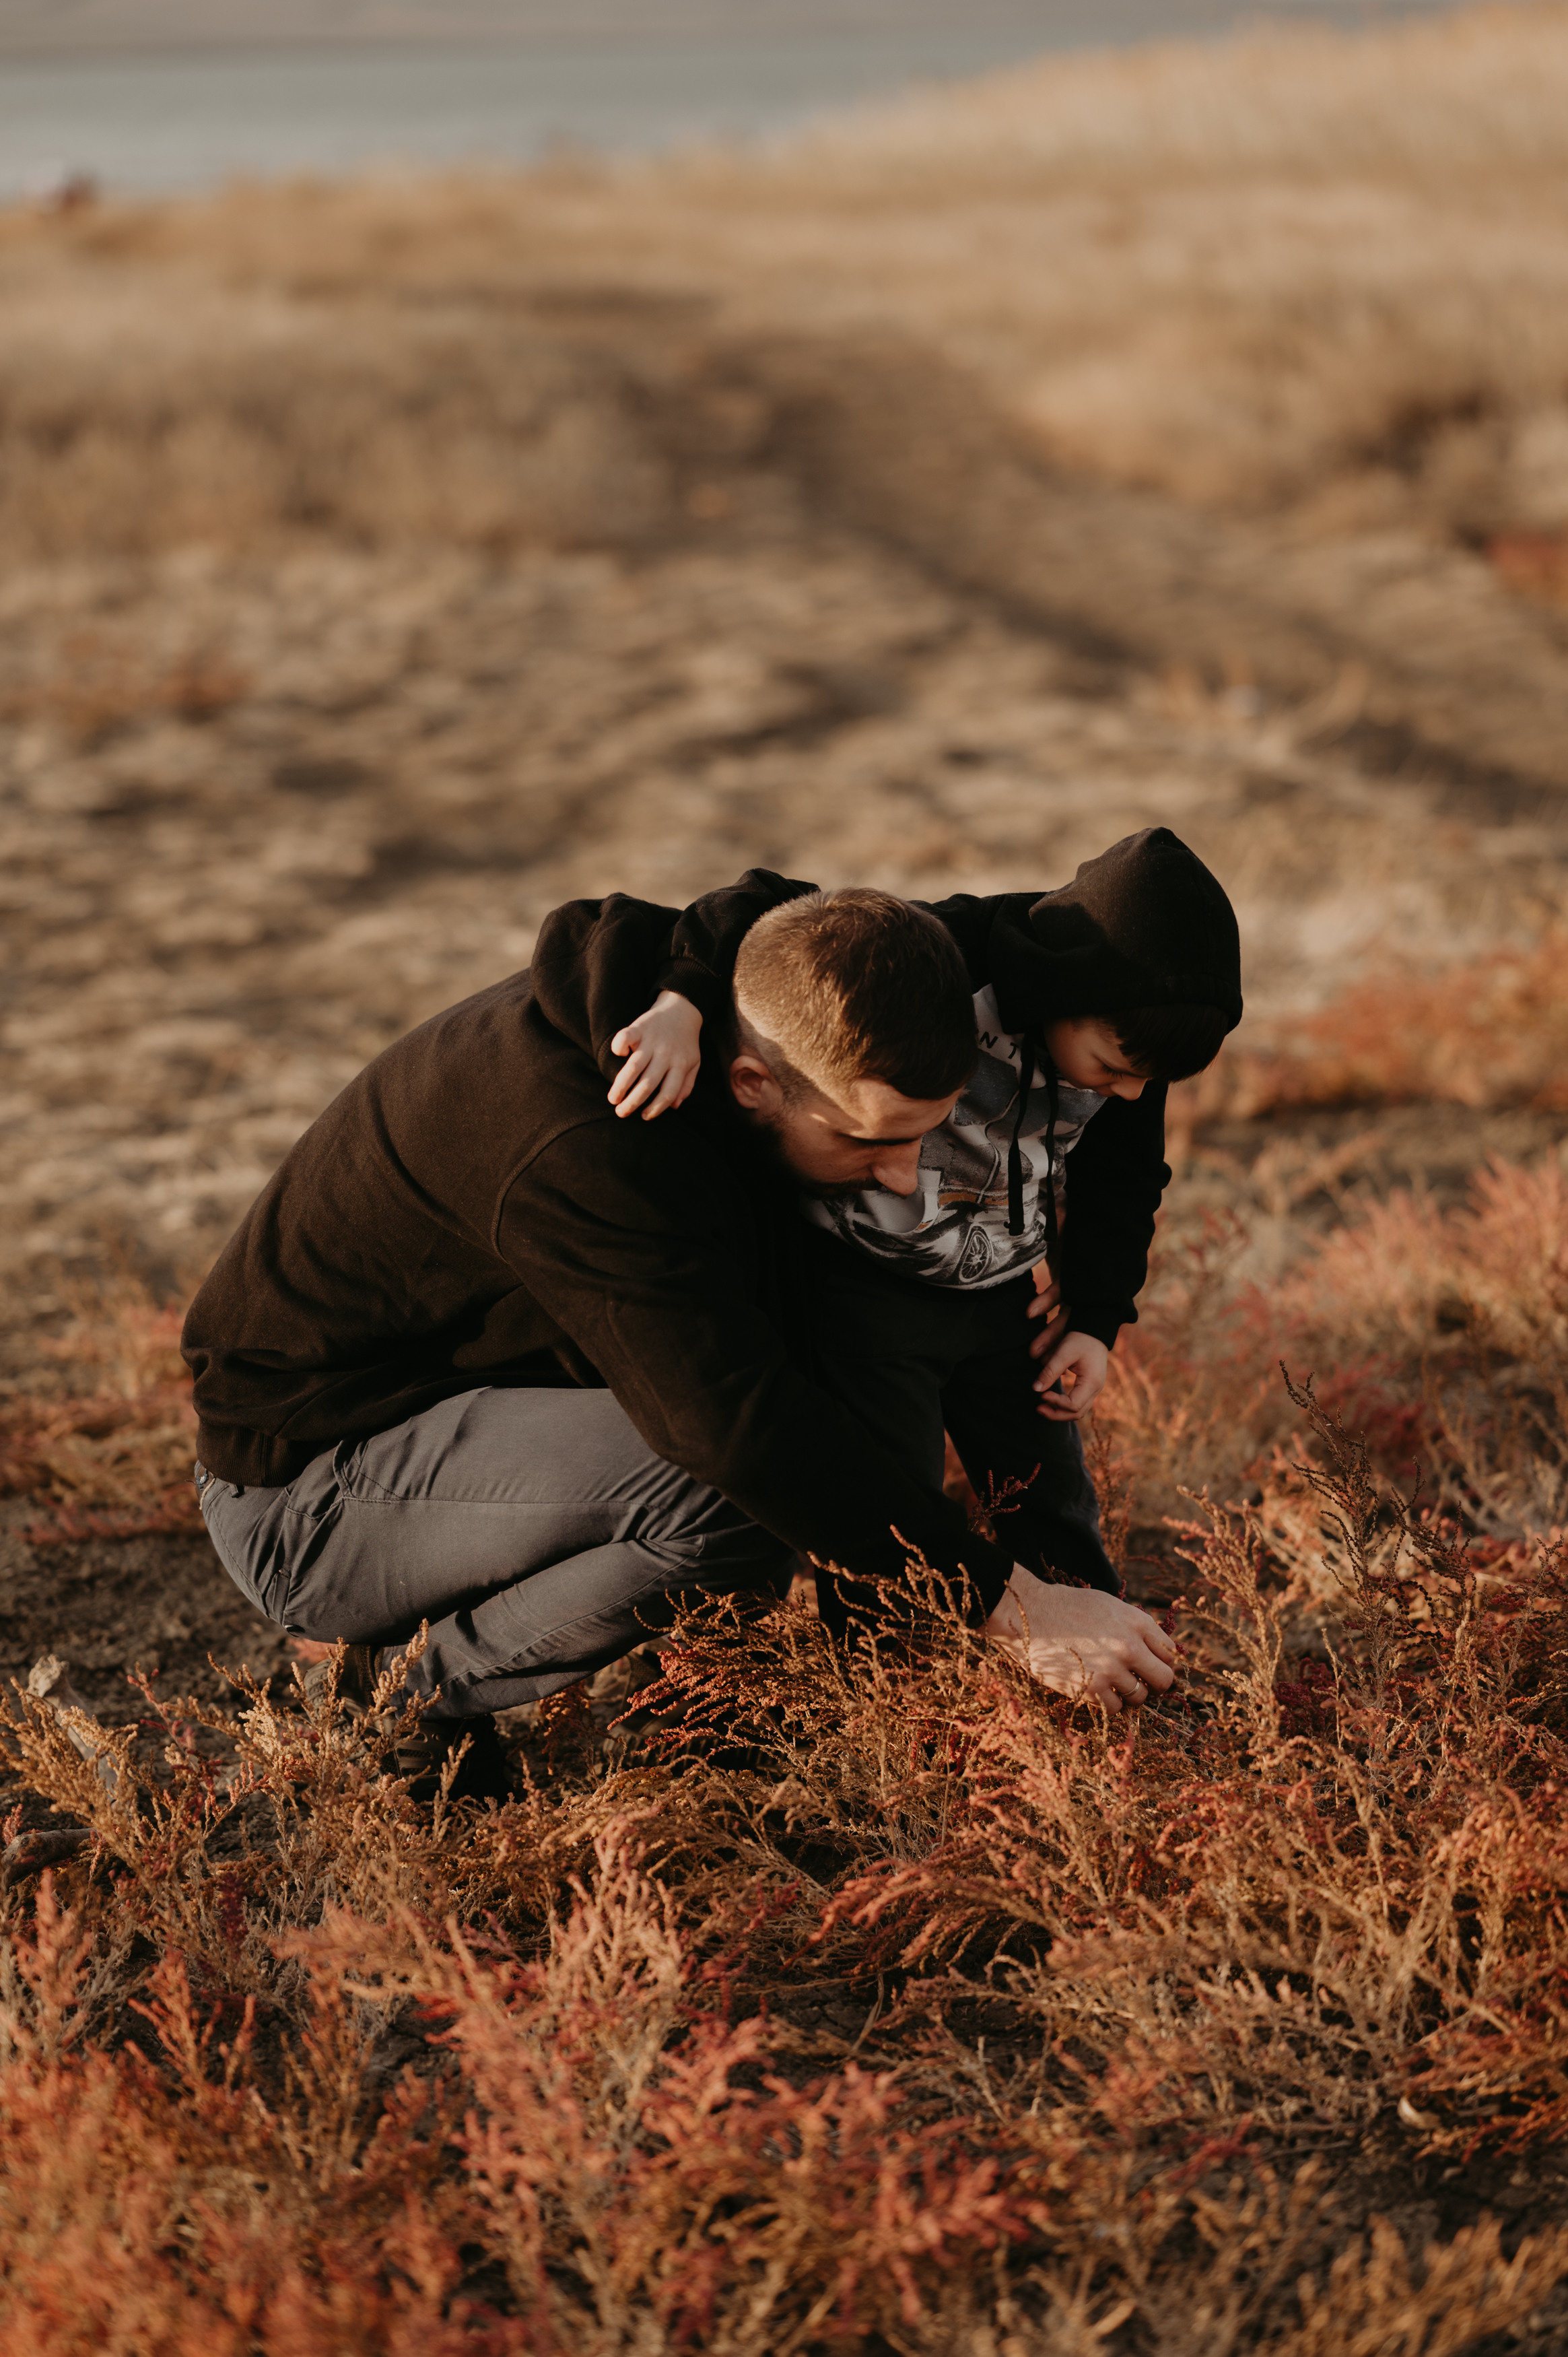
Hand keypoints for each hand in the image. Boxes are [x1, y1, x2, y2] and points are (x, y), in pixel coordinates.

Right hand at [608, 991, 702, 1119]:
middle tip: (621, 1113)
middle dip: (633, 1102)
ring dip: (621, 1085)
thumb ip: (686, 1084)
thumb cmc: (685, 1041)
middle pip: (648, 1084)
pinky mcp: (640, 1027)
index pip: (668, 1093)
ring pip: (634, 1067)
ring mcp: (652, 1041)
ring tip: (613, 1098)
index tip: (644, 1116)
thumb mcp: (694, 1063)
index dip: (656, 1108)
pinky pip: (626, 1037)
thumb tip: (675, 1106)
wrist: (682, 1008)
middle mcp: (666, 1054)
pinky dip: (619, 1046)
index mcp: (680, 1065)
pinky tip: (616, 1054)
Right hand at [984, 1566, 1177, 1711]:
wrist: (1026, 1614)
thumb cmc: (1065, 1606)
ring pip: (1140, 1697)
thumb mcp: (1108, 1605)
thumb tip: (1155, 1650)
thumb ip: (1134, 1626)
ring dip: (1129, 1693)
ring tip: (1112, 1682)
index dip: (1161, 1660)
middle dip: (1155, 1682)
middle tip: (1141, 1681)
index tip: (1150, 1664)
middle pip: (1164, 1679)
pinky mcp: (1089, 1689)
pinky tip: (1096, 1687)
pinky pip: (1115, 1708)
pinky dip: (1109, 1702)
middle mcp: (1128, 1647)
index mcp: (1135, 1621)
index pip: (1169, 1652)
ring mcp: (1110, 1670)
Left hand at [1027, 1295, 1108, 1417]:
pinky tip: (1052, 1399)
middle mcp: (1096, 1389)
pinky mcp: (1090, 1386)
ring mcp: (1095, 1388)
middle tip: (1038, 1408)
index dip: (1055, 1403)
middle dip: (1056, 1414)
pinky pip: (1079, 1403)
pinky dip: (1065, 1406)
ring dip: (1060, 1412)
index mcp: (1092, 1382)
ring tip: (1042, 1406)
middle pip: (1077, 1413)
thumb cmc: (1080, 1338)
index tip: (1041, 1394)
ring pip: (1079, 1411)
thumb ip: (1050, 1371)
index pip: (1073, 1404)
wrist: (1095, 1328)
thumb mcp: (1064, 1352)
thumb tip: (1036, 1389)